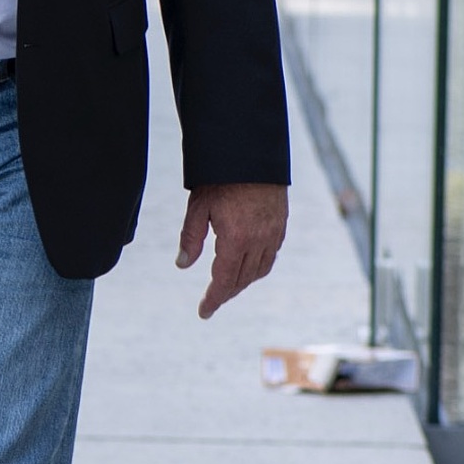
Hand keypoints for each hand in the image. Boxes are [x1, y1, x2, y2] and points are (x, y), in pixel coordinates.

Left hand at [176, 182, 286, 319]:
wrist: (251, 151)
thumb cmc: (220, 178)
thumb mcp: (198, 207)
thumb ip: (190, 238)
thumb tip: (182, 265)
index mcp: (235, 239)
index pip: (224, 280)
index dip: (213, 299)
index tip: (203, 312)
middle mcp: (259, 240)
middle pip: (242, 279)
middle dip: (226, 293)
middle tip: (212, 301)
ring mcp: (273, 233)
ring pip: (260, 270)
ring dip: (243, 282)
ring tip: (228, 287)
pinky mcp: (281, 224)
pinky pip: (271, 255)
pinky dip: (258, 267)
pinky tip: (247, 266)